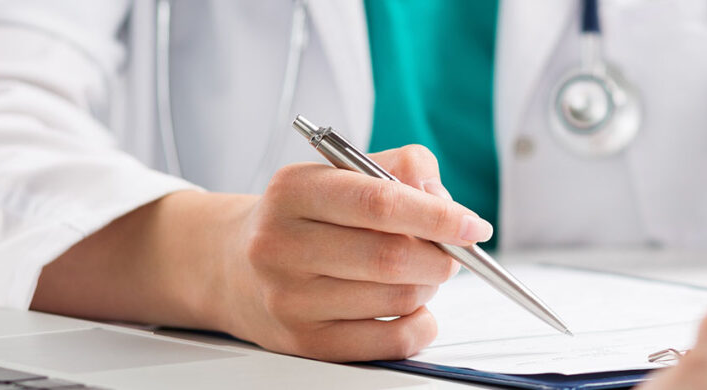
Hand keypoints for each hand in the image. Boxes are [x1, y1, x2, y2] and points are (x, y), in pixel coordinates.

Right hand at [217, 145, 488, 360]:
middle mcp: (282, 245)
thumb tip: (444, 198)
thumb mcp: (340, 172)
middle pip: (391, 257)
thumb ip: (402, 168)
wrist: (233, 263)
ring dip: (428, 287)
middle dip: (439, 257)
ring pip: (397, 299)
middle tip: (449, 252)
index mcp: (294, 191)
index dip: (438, 216)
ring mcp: (290, 299)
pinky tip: (412, 307)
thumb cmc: (304, 216)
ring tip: (417, 273)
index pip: (379, 202)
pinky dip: (420, 324)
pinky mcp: (305, 342)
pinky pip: (390, 342)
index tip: (474, 225)